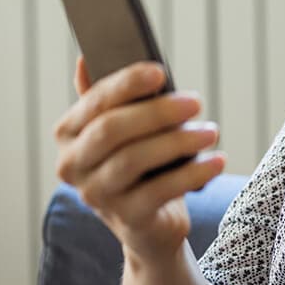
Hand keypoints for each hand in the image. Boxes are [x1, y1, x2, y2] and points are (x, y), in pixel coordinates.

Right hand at [53, 54, 228, 263]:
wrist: (149, 224)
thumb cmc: (137, 165)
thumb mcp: (121, 130)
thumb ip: (104, 98)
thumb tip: (85, 60)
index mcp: (67, 134)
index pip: (94, 102)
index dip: (126, 84)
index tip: (160, 71)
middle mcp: (72, 166)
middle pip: (111, 130)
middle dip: (156, 112)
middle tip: (195, 101)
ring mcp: (96, 195)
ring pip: (134, 159)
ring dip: (178, 141)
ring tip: (211, 131)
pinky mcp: (127, 219)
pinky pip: (160, 190)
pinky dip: (193, 173)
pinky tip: (217, 160)